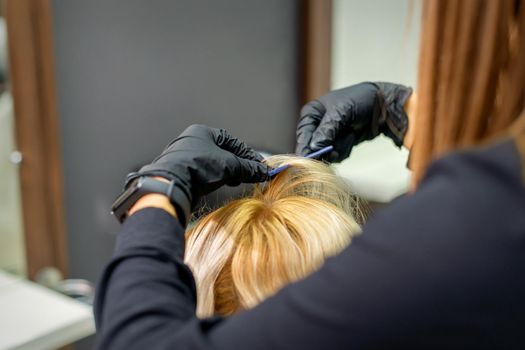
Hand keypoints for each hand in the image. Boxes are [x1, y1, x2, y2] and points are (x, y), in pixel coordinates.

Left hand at [126, 124, 268, 225]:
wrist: (171, 185)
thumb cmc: (197, 167)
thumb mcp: (228, 165)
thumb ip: (247, 168)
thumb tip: (263, 171)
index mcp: (203, 132)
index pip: (232, 141)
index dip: (248, 154)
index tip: (259, 165)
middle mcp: (194, 141)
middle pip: (224, 152)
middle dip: (239, 164)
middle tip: (251, 174)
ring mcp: (187, 157)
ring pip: (215, 163)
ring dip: (229, 172)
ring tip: (238, 181)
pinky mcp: (184, 172)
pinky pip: (205, 172)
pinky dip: (217, 177)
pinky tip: (223, 184)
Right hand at [296, 82, 412, 161]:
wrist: (384, 105)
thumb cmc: (360, 101)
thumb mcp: (342, 112)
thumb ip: (326, 130)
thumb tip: (314, 148)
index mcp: (312, 113)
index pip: (303, 133)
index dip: (305, 147)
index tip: (309, 158)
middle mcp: (317, 125)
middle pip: (312, 147)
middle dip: (324, 150)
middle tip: (333, 152)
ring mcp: (329, 136)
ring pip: (325, 153)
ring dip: (338, 148)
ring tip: (350, 135)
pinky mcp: (340, 144)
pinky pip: (337, 155)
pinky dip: (345, 149)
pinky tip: (353, 137)